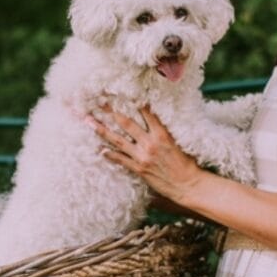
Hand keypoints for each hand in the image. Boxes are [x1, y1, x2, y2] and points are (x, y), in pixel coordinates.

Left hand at [89, 105, 203, 203]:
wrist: (188, 184)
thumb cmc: (186, 163)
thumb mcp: (178, 141)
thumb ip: (164, 131)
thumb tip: (155, 119)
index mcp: (161, 133)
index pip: (145, 111)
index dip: (132, 100)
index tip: (121, 92)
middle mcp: (150, 142)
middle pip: (126, 123)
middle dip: (110, 111)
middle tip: (97, 101)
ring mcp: (142, 156)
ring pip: (117, 140)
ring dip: (101, 130)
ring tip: (89, 121)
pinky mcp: (139, 169)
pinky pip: (120, 159)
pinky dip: (109, 154)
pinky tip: (99, 149)